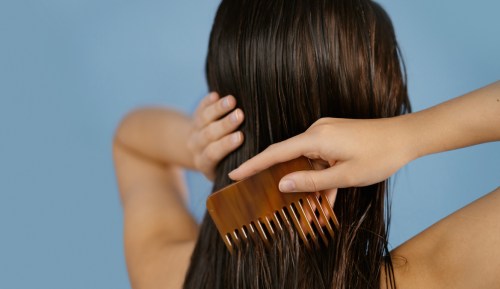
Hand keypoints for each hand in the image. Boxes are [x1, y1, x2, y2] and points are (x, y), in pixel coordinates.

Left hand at [187, 92, 244, 180]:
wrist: (201, 151)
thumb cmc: (225, 163)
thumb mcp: (227, 169)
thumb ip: (239, 167)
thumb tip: (263, 163)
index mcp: (205, 162)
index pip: (213, 153)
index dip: (225, 145)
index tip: (240, 136)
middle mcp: (196, 147)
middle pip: (209, 134)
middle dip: (225, 124)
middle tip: (240, 115)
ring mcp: (195, 131)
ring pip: (203, 119)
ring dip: (218, 109)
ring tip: (232, 100)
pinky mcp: (196, 117)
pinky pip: (200, 108)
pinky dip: (208, 101)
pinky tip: (217, 94)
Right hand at [229, 117, 413, 191]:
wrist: (406, 137)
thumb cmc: (379, 155)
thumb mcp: (345, 175)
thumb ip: (311, 181)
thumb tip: (283, 184)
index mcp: (316, 139)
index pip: (276, 153)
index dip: (253, 164)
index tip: (234, 173)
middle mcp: (317, 132)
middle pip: (289, 157)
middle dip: (283, 180)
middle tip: (270, 198)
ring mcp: (326, 133)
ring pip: (307, 162)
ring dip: (308, 183)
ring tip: (310, 208)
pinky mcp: (334, 137)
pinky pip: (319, 159)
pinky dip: (320, 176)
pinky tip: (326, 197)